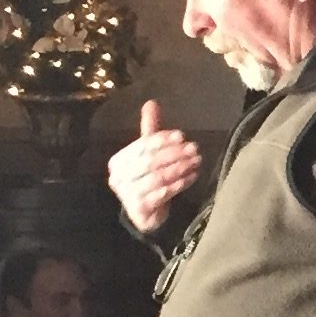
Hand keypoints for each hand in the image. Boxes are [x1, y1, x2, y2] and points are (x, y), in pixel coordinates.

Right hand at [108, 98, 204, 234]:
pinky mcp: (139, 208)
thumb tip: (151, 102)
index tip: (182, 135)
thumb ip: (150, 130)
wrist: (145, 213)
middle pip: (149, 161)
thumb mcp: (148, 154)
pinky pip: (162, 193)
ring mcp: (127, 194)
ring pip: (157, 177)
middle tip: (194, 148)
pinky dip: (179, 184)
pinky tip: (192, 176)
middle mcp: (118, 178)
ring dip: (179, 168)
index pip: (142, 147)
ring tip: (197, 161)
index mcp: (118, 161)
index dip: (162, 140)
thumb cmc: (147, 178)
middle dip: (174, 154)